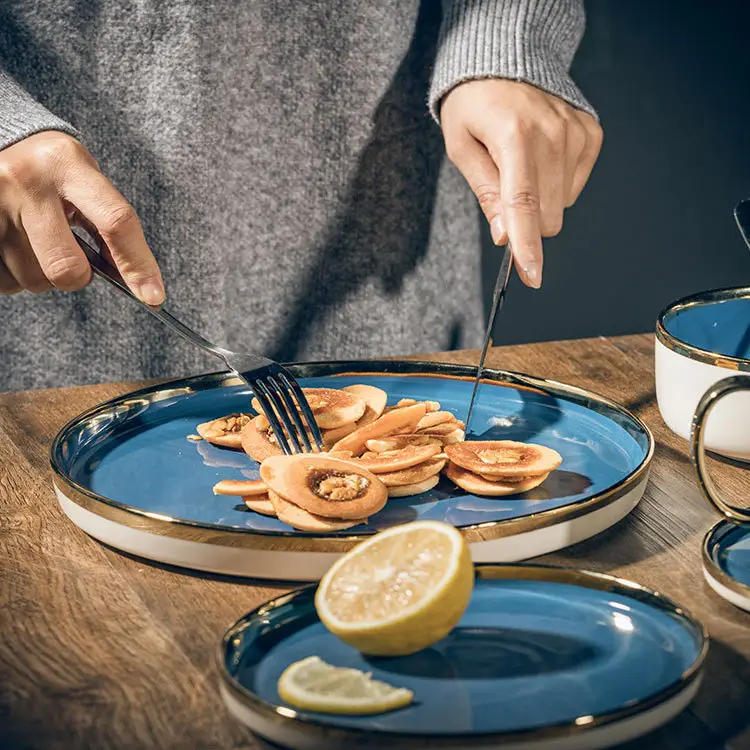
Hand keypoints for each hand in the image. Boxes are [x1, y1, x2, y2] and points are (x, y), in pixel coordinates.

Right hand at [0, 131, 163, 302]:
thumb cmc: (52, 172)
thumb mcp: (85, 182)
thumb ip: (110, 227)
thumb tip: (142, 285)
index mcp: (68, 164)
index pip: (116, 222)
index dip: (138, 265)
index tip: (154, 297)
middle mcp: (27, 180)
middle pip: (68, 268)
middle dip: (78, 277)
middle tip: (74, 260)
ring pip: (32, 279)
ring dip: (41, 275)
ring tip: (36, 241)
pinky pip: (3, 281)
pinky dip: (14, 275)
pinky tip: (15, 248)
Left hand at [441, 79, 602, 287]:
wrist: (507, 60)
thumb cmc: (475, 105)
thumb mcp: (462, 147)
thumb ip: (486, 192)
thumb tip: (504, 236)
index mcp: (514, 135)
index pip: (523, 204)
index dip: (527, 245)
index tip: (531, 276)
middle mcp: (552, 134)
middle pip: (546, 216)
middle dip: (523, 221)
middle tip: (502, 188)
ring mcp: (577, 133)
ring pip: (561, 206)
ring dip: (539, 200)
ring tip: (519, 162)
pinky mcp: (591, 134)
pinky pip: (574, 187)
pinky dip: (555, 183)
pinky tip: (540, 157)